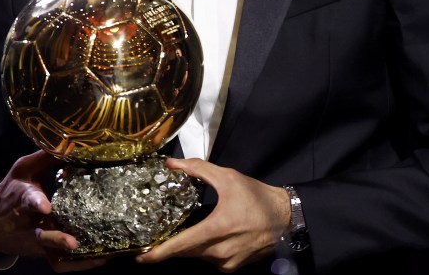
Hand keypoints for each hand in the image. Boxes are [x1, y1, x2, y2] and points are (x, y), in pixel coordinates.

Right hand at [0, 151, 106, 271]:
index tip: (45, 207)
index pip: (28, 200)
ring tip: (97, 258)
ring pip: (52, 253)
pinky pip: (59, 263)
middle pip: (42, 234)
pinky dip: (77, 265)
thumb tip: (70, 142)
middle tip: (72, 242)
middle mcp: (29, 224)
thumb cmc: (10, 191)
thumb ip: (45, 157)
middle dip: (56, 239)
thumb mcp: (23, 169)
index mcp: (23, 199)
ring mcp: (37, 241)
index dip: (36, 203)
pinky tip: (99, 260)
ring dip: (73, 258)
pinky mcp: (43, 252)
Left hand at [135, 157, 290, 271]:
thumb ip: (198, 169)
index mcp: (218, 229)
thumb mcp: (228, 177)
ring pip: (199, 255)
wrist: (286, 218)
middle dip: (173, 245)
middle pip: (187, 251)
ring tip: (192, 229)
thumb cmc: (258, 198)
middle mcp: (221, 251)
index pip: (182, 245)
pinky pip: (211, 258)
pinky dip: (205, 248)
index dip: (160, 253)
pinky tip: (210, 235)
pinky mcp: (234, 266)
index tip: (142, 257)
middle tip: (159, 237)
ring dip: (192, 244)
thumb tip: (173, 164)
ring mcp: (228, 262)